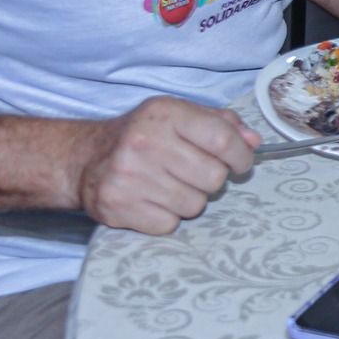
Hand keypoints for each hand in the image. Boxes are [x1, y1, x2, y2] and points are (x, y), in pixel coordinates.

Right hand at [70, 96, 258, 235]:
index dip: (241, 156)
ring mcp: (130, 177)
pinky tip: (152, 200)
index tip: (240, 163)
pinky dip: (167, 217)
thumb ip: (221, 123)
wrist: (85, 159)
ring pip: (194, 205)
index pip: (223, 140)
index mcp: (165, 114)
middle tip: (194, 173)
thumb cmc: (142, 135)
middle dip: (212, 179)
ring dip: (189, 199)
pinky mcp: (118, 207)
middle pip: (213, 178)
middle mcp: (145, 143)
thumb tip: (253, 141)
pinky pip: (170, 224)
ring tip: (169, 185)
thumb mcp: (179, 115)